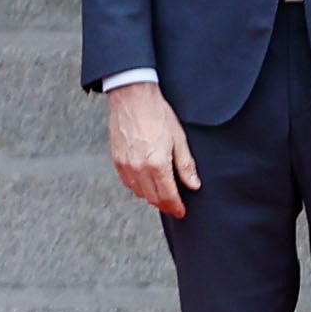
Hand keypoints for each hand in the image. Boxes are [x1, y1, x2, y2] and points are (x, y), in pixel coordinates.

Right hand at [107, 81, 199, 217]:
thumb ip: (185, 165)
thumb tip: (194, 184)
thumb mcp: (179, 138)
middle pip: (152, 198)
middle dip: (164, 204)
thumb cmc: (158, 114)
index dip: (175, 207)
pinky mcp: (116, 161)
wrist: (133, 99)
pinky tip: (146, 183)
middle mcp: (139, 168)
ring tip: (162, 194)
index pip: (167, 195)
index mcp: (157, 163)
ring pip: (139, 193)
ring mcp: (125, 166)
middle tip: (174, 206)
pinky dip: (138, 187)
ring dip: (151, 197)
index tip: (181, 212)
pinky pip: (128, 183)